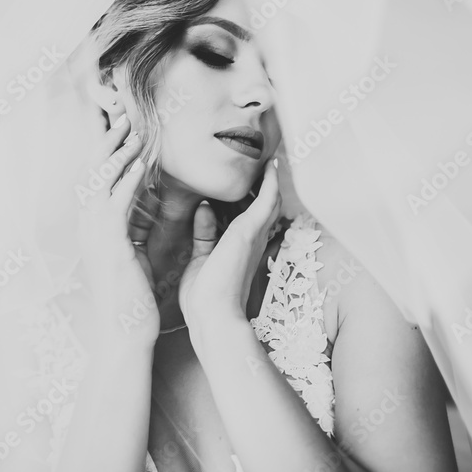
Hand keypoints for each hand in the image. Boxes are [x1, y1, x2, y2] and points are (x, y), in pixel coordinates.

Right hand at [76, 114, 161, 347]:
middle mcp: (89, 227)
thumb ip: (134, 234)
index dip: (107, 153)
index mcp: (95, 229)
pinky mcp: (109, 243)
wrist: (126, 333)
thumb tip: (142, 218)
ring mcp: (95, 234)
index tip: (121, 129)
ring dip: (118, 154)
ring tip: (133, 130)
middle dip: (108, 143)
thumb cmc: (132, 300)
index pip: (97, 181)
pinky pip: (116, 204)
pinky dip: (126, 181)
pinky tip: (140, 164)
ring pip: (101, 183)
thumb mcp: (133, 258)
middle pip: (93, 173)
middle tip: (124, 117)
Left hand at [178, 158, 281, 327]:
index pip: (247, 218)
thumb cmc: (203, 297)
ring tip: (270, 156)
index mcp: (239, 248)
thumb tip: (204, 207)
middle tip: (265, 160)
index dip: (249, 200)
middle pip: (264, 207)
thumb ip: (204, 233)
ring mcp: (253, 234)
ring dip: (269, 179)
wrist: (211, 315)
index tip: (245, 180)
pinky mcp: (250, 229)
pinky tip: (271, 163)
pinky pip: (266, 200)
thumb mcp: (200, 258)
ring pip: (268, 201)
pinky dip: (270, 181)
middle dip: (264, 185)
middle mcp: (251, 240)